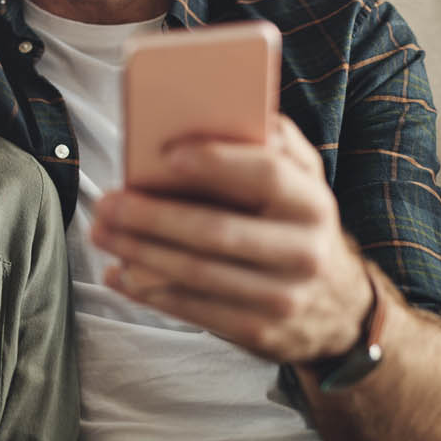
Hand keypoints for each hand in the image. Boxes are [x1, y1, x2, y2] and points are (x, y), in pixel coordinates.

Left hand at [92, 115, 371, 363]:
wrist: (339, 304)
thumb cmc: (294, 220)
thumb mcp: (299, 179)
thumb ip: (269, 142)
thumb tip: (213, 109)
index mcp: (312, 202)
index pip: (267, 175)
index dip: (217, 163)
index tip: (166, 153)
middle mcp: (304, 251)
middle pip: (217, 232)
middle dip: (152, 217)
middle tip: (106, 202)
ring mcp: (284, 297)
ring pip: (198, 274)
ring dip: (139, 252)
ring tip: (100, 232)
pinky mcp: (260, 331)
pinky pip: (194, 310)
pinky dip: (149, 291)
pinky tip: (118, 273)